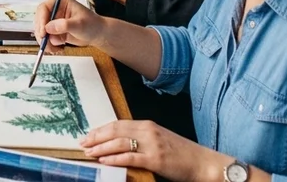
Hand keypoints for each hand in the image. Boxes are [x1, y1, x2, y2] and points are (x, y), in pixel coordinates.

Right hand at [32, 0, 105, 51]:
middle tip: (45, 43)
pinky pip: (46, 39)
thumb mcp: (79, 24)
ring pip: (41, 31)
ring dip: (45, 41)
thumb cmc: (92, 25)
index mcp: (60, 2)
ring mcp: (54, 21)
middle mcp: (54, 10)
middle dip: (41, 33)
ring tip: (55, 49)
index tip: (43, 32)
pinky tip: (58, 49)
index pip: (43, 8)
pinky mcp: (54, 31)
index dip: (41, 19)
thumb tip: (48, 28)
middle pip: (39, 20)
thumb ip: (64, 25)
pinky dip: (49, 45)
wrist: (98, 35)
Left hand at [80, 119, 229, 178]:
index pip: (117, 123)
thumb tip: (118, 143)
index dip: (100, 129)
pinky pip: (130, 157)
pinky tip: (104, 161)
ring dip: (101, 148)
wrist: (204, 163)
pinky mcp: (156, 159)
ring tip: (89, 152)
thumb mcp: (159, 140)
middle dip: (96, 137)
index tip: (88, 135)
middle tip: (82, 143)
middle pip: (115, 130)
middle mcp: (148, 131)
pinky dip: (115, 158)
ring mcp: (152, 145)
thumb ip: (141, 139)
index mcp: (148, 125)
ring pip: (119, 142)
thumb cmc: (182, 154)